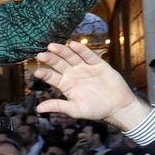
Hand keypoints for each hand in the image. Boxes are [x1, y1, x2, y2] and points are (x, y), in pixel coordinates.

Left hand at [33, 42, 150, 131]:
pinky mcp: (98, 64)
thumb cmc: (95, 110)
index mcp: (65, 84)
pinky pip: (88, 56)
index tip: (37, 72)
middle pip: (59, 64)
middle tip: (41, 55)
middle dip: (50, 59)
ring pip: (71, 57)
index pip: (52, 77)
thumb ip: (58, 106)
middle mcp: (72, 73)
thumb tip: (38, 109)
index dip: (45, 74)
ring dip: (62, 51)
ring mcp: (84, 67)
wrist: (117, 107)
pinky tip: (73, 45)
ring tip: (52, 46)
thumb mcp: (75, 110)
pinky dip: (81, 50)